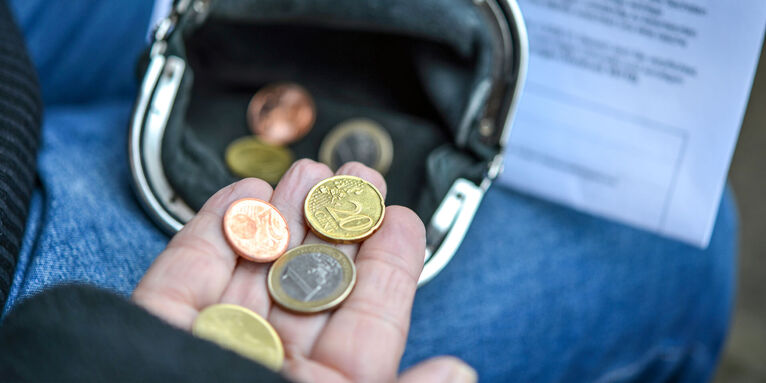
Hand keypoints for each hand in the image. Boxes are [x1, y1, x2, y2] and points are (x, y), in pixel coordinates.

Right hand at [132, 160, 476, 382]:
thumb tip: (459, 372)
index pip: (366, 322)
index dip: (387, 265)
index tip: (401, 218)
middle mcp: (269, 372)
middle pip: (311, 283)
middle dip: (336, 226)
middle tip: (357, 178)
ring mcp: (210, 348)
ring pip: (255, 267)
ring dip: (283, 216)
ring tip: (310, 174)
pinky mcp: (153, 330)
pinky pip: (188, 273)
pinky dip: (216, 229)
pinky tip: (247, 196)